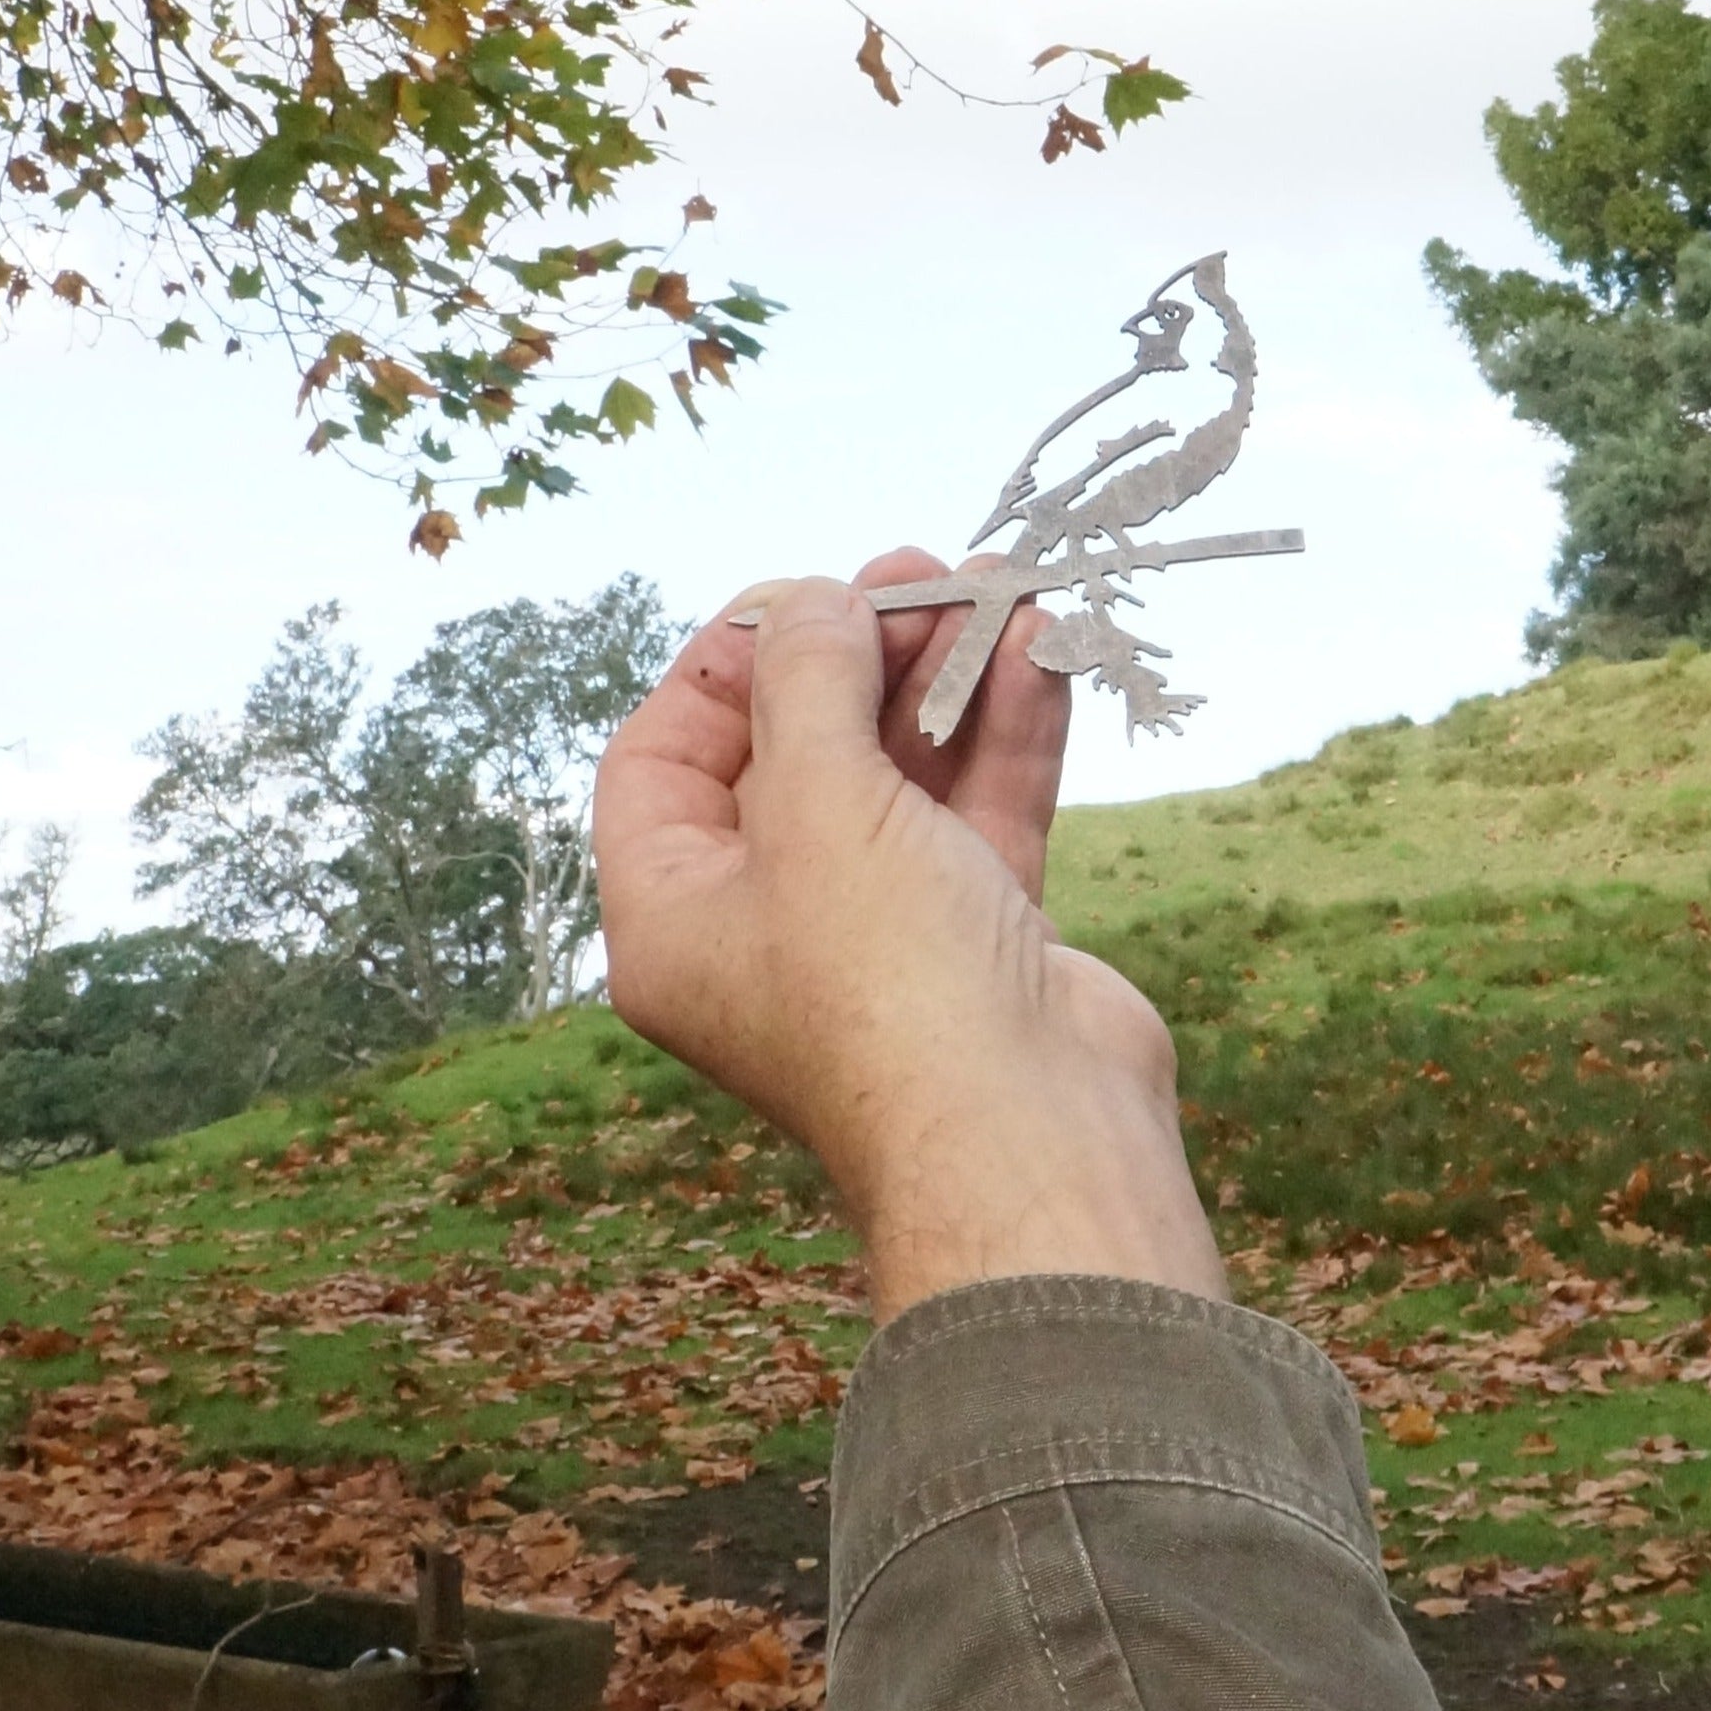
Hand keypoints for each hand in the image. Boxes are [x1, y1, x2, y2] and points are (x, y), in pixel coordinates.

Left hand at [594, 550, 1224, 1320]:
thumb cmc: (888, 985)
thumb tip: (814, 603)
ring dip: (950, 679)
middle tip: (924, 573)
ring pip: (904, 777)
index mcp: (677, 916)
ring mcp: (880, 936)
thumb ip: (810, 685)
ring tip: (1004, 586)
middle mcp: (768, 927)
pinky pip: (982, 814)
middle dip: (862, 654)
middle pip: (797, 754)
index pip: (663, 760)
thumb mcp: (818, 805)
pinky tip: (1047, 650)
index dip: (725, 664)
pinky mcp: (980, 941)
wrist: (1031, 1137)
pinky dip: (1010, 734)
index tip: (804, 595)